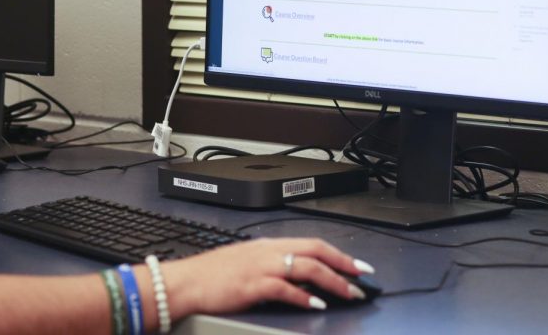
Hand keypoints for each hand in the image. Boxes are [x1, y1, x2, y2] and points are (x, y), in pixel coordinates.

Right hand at [160, 237, 374, 317]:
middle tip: (363, 277)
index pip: (310, 243)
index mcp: (267, 245)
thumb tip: (296, 276)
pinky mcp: (252, 285)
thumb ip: (270, 265)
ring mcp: (260, 267)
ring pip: (306, 267)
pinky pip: (285, 288)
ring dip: (332, 281)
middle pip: (314, 250)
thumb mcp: (245, 263)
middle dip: (343, 264)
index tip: (356, 265)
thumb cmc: (211, 276)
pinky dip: (303, 296)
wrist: (185, 282)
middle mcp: (267, 251)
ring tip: (348, 294)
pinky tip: (316, 304)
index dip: (338, 253)